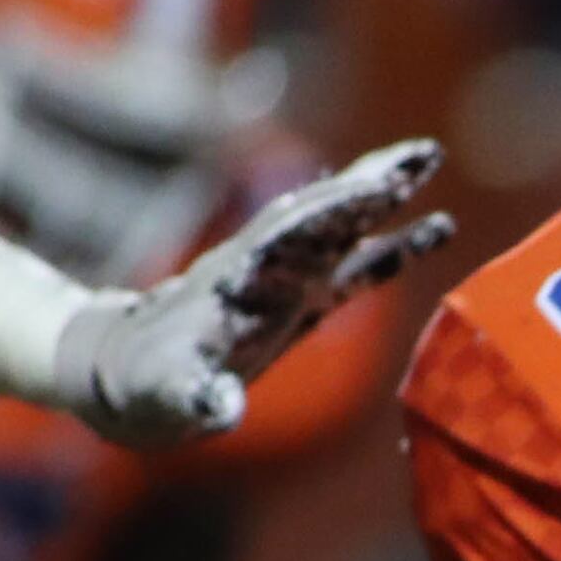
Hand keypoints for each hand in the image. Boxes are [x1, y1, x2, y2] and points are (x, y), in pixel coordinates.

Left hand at [58, 141, 453, 446]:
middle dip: (369, 183)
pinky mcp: (301, 300)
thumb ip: (196, 396)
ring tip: (431, 161)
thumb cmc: (146, 385)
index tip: (379, 186)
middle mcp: (266, 266)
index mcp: (238, 278)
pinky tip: (433, 229)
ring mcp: (286, 280)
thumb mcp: (167, 394)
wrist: (127, 372)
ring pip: (341, 227)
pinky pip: (355, 268)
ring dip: (384, 196)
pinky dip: (393, 248)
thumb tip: (223, 408)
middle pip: (323, 212)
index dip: (335, 211)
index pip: (292, 234)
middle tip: (425, 152)